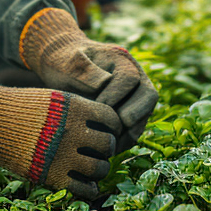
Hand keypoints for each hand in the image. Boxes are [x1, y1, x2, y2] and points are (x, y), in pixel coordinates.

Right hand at [0, 75, 118, 199]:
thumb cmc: (20, 108)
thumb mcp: (52, 99)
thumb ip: (78, 110)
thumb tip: (102, 124)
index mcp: (76, 108)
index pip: (112, 120)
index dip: (111, 127)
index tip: (104, 132)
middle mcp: (74, 131)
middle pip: (109, 145)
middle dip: (106, 149)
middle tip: (98, 152)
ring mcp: (63, 155)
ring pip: (100, 169)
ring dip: (99, 170)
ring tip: (91, 168)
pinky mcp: (52, 176)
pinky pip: (84, 189)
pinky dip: (89, 189)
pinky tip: (84, 185)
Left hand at [19, 8, 157, 150]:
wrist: (62, 72)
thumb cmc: (63, 65)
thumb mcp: (68, 63)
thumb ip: (83, 70)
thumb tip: (104, 83)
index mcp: (122, 61)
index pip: (129, 79)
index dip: (113, 95)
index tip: (94, 106)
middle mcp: (137, 77)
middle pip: (149, 96)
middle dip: (129, 115)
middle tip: (106, 127)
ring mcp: (137, 97)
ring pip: (144, 116)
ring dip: (127, 134)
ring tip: (103, 143)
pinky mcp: (132, 115)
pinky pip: (135, 131)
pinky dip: (122, 142)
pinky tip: (102, 149)